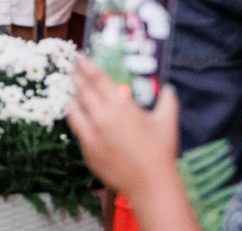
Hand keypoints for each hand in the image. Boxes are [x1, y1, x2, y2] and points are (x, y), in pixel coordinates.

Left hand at [66, 59, 180, 198]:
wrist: (151, 184)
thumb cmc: (161, 152)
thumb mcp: (167, 122)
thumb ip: (168, 101)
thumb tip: (169, 88)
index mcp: (120, 106)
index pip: (97, 79)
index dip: (87, 66)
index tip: (80, 57)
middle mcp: (102, 117)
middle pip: (82, 90)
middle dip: (76, 77)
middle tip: (73, 69)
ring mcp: (91, 134)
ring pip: (73, 109)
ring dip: (72, 98)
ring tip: (73, 93)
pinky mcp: (87, 149)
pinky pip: (76, 129)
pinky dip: (76, 119)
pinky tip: (78, 116)